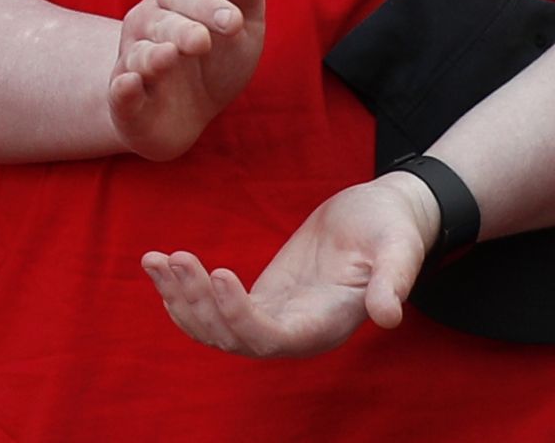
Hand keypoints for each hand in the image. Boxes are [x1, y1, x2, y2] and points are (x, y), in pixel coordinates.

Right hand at [110, 0, 265, 160]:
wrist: (184, 112)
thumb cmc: (216, 57)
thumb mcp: (239, 19)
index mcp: (172, 1)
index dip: (208, 6)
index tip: (237, 22)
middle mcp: (145, 27)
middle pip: (160, 24)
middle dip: (181, 31)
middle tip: (202, 41)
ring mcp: (133, 65)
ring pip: (140, 57)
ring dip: (153, 58)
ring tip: (168, 57)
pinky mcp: (127, 105)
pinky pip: (120, 94)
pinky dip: (123, 89)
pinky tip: (130, 84)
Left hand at [143, 170, 434, 357]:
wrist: (384, 215)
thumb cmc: (393, 228)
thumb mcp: (399, 247)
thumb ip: (394, 280)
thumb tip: (388, 316)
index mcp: (327, 325)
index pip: (272, 340)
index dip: (239, 316)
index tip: (217, 271)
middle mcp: (298, 332)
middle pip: (234, 339)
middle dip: (198, 304)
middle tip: (174, 258)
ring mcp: (276, 318)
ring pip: (216, 330)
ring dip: (181, 300)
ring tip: (155, 260)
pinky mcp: (261, 298)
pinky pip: (213, 310)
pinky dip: (181, 292)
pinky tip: (157, 265)